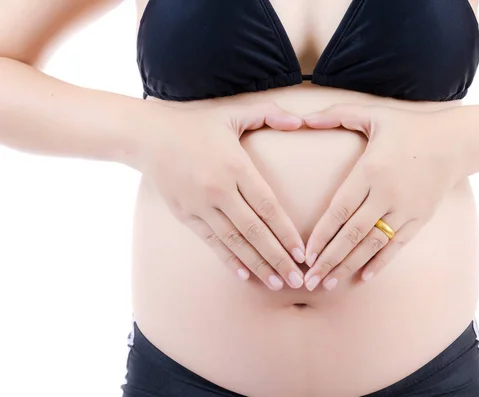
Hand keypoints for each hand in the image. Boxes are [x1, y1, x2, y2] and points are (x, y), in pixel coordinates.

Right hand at [133, 102, 306, 290]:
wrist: (147, 136)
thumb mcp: (233, 112)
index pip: (267, 207)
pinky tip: (243, 275)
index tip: (302, 252)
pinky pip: (211, 242)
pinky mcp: (185, 215)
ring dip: (257, 265)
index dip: (286, 232)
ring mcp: (199, 205)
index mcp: (235, 166)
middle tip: (297, 280)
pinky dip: (228, 259)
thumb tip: (299, 121)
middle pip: (254, 231)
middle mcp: (218, 189)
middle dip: (277, 257)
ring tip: (276, 283)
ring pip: (234, 241)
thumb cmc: (195, 124)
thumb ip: (269, 113)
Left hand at [301, 104, 471, 290]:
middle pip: (352, 233)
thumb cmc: (410, 126)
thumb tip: (302, 117)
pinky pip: (397, 245)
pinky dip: (380, 262)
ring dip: (349, 266)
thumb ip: (336, 115)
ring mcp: (406, 209)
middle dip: (328, 259)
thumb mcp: (373, 114)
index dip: (321, 235)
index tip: (306, 254)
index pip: (339, 210)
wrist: (456, 141)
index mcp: (370, 170)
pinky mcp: (420, 219)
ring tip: (328, 284)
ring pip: (372, 244)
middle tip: (308, 281)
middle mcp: (387, 193)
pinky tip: (363, 278)